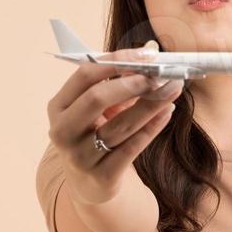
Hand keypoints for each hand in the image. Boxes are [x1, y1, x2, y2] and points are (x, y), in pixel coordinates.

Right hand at [45, 39, 183, 203]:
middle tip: (160, 73)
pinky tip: (168, 111)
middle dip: (132, 83)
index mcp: (59, 106)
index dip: (116, 62)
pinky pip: (132, 148)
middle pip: (96, 98)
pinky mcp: (102, 177)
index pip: (85, 75)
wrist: (88, 184)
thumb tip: (151, 48)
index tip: (147, 55)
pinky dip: (152, 127)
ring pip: (120, 125)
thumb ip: (120, 79)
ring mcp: (80, 157)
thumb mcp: (98, 107)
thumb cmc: (94, 134)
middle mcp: (63, 131)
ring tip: (173, 88)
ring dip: (151, 104)